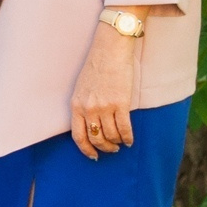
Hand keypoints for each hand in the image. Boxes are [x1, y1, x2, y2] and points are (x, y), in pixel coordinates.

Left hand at [69, 23, 140, 157]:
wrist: (110, 51)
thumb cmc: (96, 67)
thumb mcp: (81, 88)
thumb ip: (83, 106)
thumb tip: (91, 124)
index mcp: (76, 105)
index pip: (78, 135)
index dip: (86, 149)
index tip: (93, 155)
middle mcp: (88, 108)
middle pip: (96, 138)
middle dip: (104, 148)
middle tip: (111, 149)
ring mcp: (104, 107)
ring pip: (111, 136)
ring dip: (117, 143)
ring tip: (122, 143)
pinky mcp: (120, 103)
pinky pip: (124, 128)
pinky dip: (128, 137)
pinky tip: (130, 139)